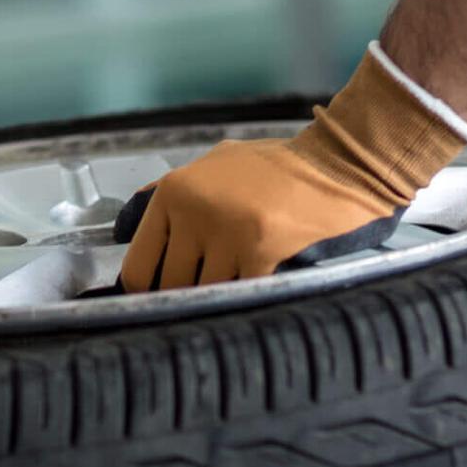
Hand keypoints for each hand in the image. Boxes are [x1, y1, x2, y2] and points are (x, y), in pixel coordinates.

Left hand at [116, 47, 466, 291]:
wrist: (337, 165)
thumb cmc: (276, 167)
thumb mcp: (214, 165)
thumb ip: (172, 195)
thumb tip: (129, 229)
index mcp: (174, 192)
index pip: (139, 266)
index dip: (148, 291)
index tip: (160, 301)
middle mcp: (193, 211)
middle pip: (171, 287)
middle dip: (187, 296)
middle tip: (203, 297)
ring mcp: (226, 232)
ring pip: (207, 293)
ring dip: (222, 295)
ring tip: (236, 285)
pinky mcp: (260, 250)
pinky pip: (242, 292)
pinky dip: (250, 293)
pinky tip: (261, 282)